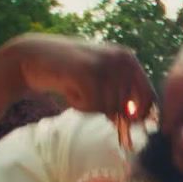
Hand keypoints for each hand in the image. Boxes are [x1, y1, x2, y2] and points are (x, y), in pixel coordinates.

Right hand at [5, 35, 155, 121]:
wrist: (34, 57)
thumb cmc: (70, 74)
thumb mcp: (100, 82)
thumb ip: (120, 97)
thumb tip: (138, 122)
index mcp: (129, 59)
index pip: (149, 97)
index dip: (140, 116)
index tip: (125, 124)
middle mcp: (122, 58)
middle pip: (127, 108)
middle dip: (107, 111)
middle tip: (86, 95)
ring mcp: (106, 64)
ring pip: (109, 109)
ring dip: (90, 108)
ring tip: (76, 88)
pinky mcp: (89, 72)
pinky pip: (92, 107)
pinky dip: (79, 105)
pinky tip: (69, 89)